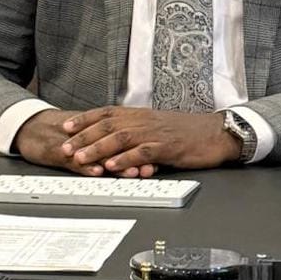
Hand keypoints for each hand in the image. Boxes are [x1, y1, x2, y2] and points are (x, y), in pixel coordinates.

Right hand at [13, 108, 158, 176]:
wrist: (30, 126)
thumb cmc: (61, 134)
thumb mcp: (86, 137)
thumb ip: (106, 143)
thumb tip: (134, 155)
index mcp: (98, 129)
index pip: (124, 137)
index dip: (140, 147)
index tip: (157, 157)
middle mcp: (89, 135)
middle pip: (115, 145)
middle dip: (134, 157)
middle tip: (149, 167)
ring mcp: (74, 144)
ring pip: (98, 154)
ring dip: (116, 164)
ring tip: (132, 172)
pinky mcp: (58, 152)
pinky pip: (74, 161)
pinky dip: (87, 167)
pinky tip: (98, 172)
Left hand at [61, 107, 241, 172]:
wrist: (216, 133)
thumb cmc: (188, 133)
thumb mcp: (158, 129)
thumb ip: (137, 136)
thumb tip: (115, 149)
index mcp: (141, 115)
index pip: (108, 113)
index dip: (85, 119)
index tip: (66, 126)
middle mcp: (145, 120)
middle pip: (109, 124)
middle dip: (84, 135)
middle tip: (64, 146)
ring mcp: (156, 133)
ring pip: (121, 137)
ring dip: (98, 148)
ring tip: (81, 157)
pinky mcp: (168, 147)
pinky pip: (142, 152)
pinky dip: (125, 159)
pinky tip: (112, 166)